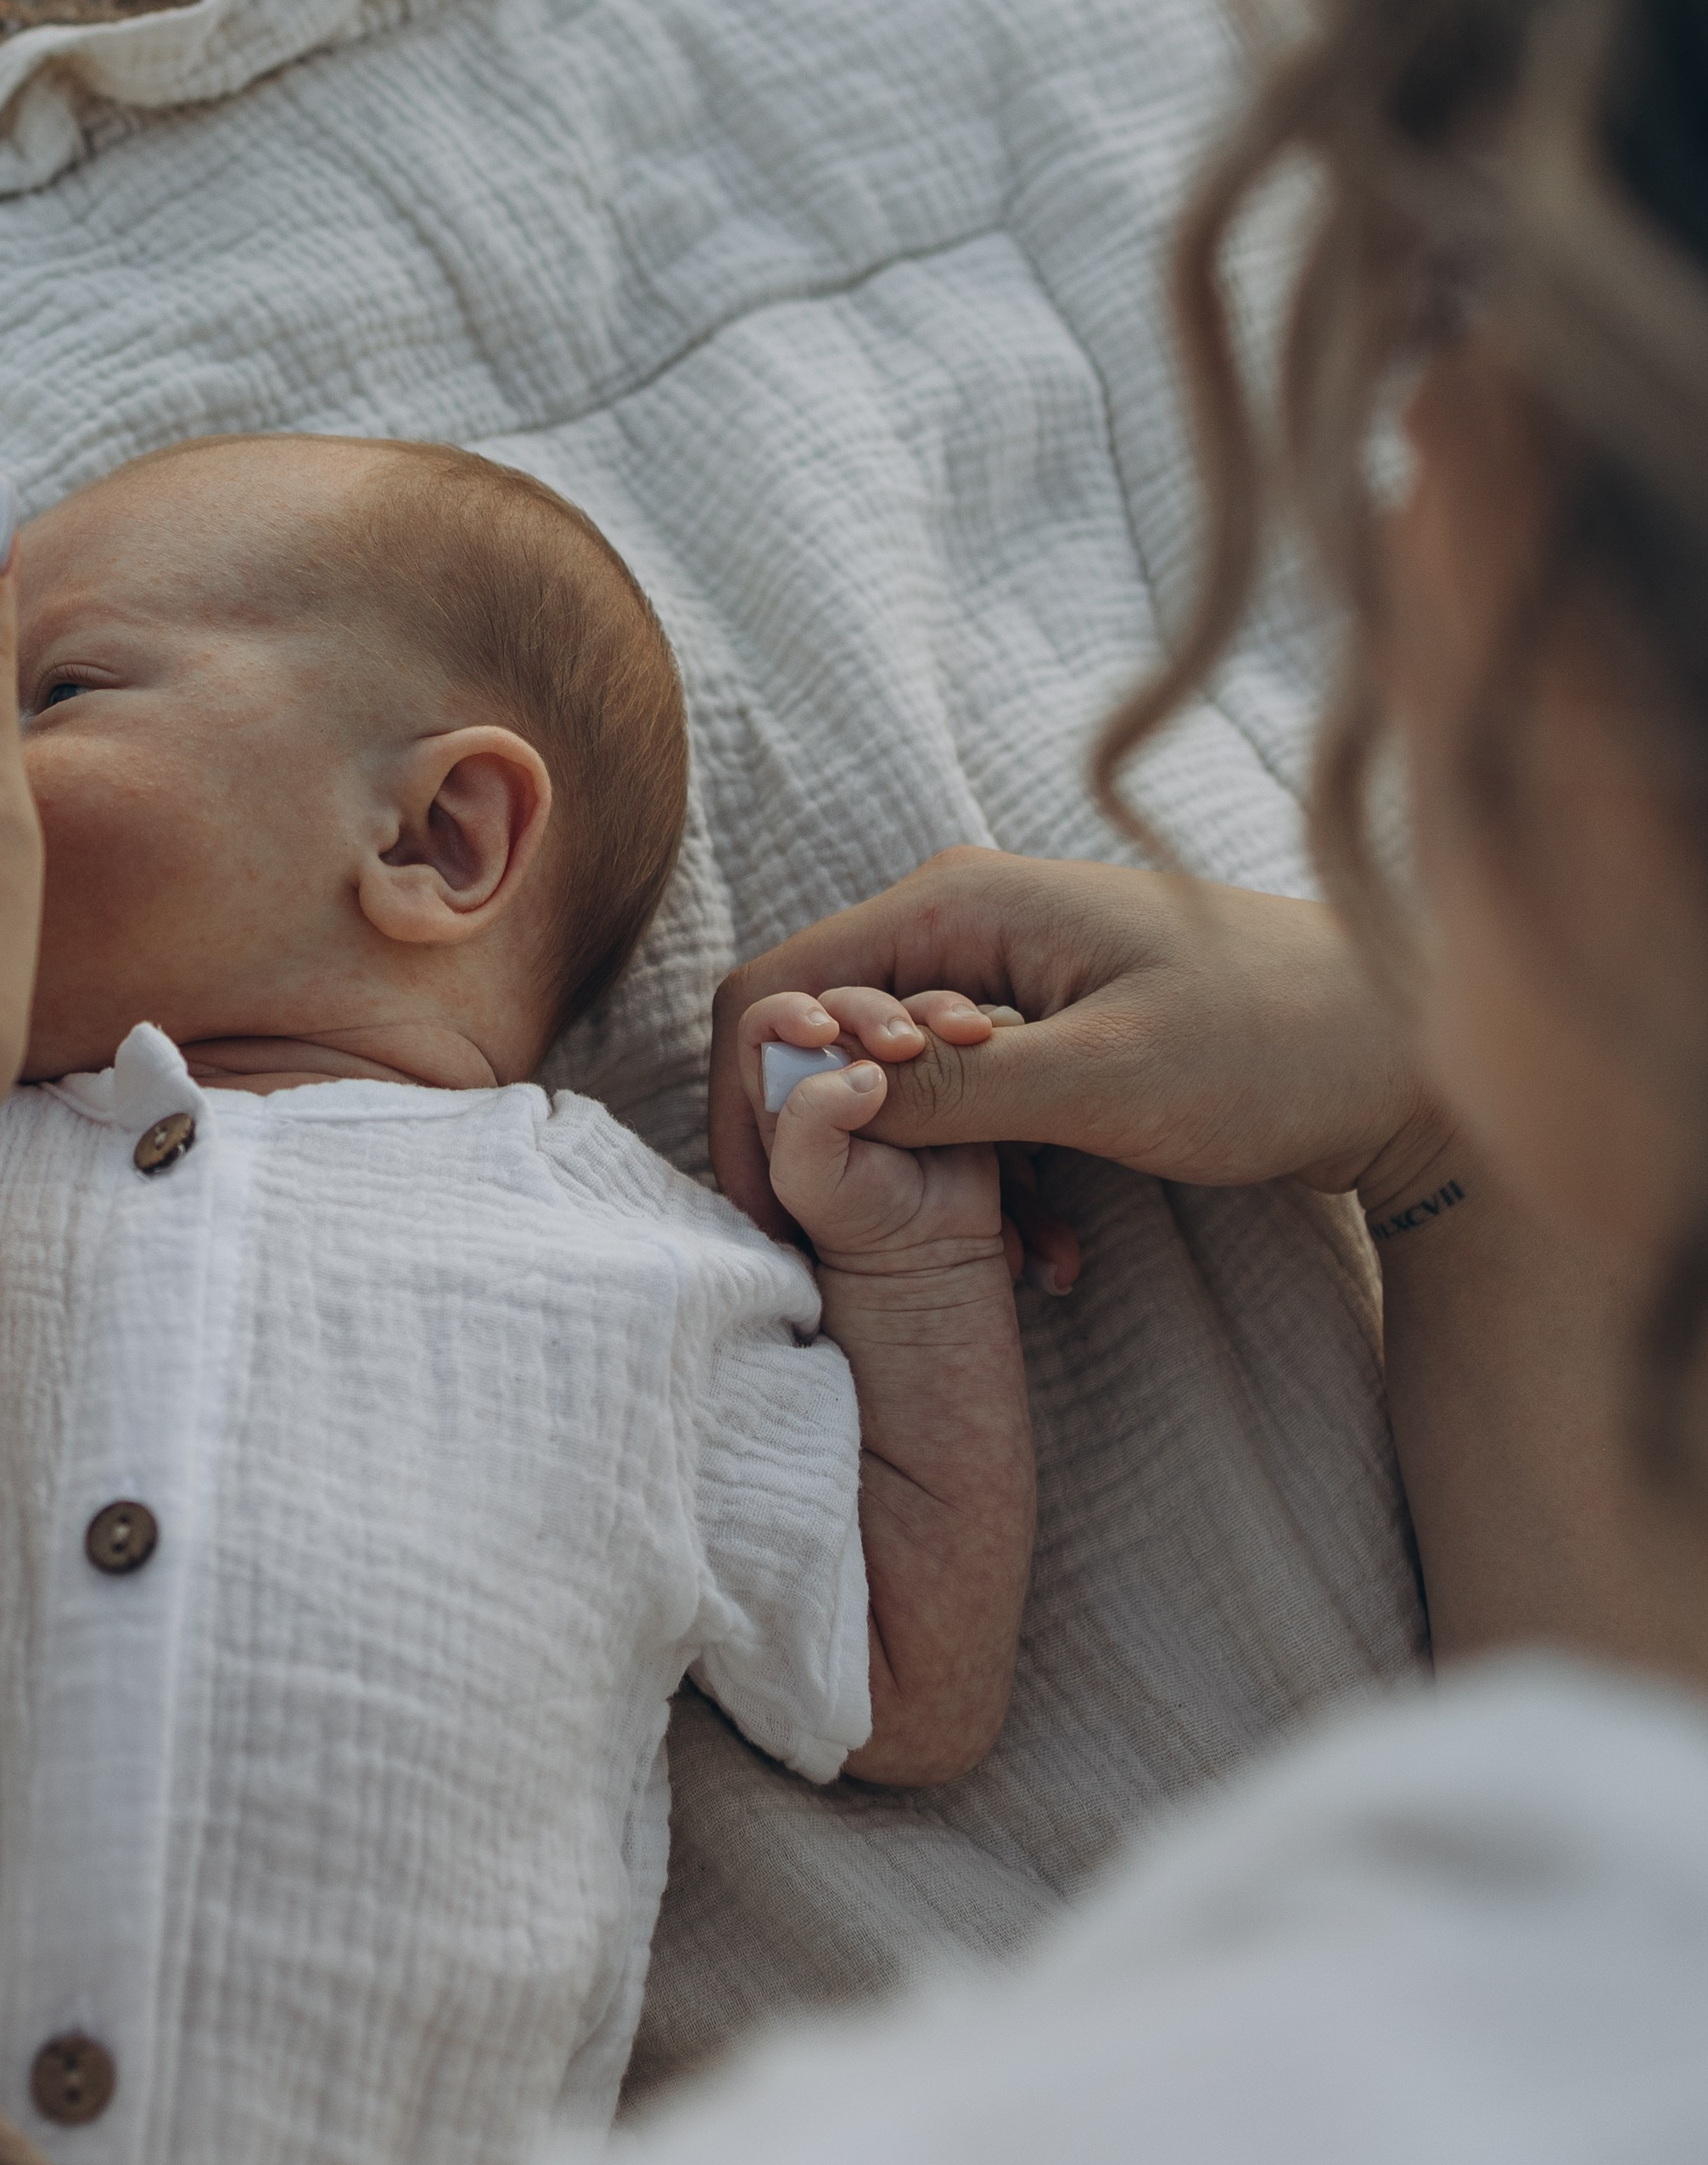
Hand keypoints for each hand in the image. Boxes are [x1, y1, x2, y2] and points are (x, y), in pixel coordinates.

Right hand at [712, 849, 1446, 1240]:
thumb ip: (953, 1094)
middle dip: (827, 1151)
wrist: (1414, 1052)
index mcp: (957, 901)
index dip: (749, 1105)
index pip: (776, 991)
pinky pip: (959, 1104)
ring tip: (1000, 1263)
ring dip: (914, 1180)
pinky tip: (1044, 1252)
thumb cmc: (1277, 1046)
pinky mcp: (1042, 1028)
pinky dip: (978, 1179)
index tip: (775, 1215)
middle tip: (861, 1256)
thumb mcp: (1106, 1080)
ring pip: (887, 1082)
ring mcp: (1002, 972)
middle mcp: (963, 918)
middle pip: (817, 1035)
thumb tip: (811, 1099)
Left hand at [737, 988, 1018, 1279]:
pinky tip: (987, 1032)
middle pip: (845, 1002)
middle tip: (903, 1044)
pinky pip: (961, 1021)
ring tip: (964, 1034)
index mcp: (788, 1085)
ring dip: (934, 1008)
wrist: (933, 1249)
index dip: (789, 1012)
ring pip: (907, 1004)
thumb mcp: (807, 1181)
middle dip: (873, 1009)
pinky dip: (977, 1017)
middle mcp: (840, 1063)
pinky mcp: (951, 1066)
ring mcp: (899, 1063)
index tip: (824, 1031)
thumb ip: (808, 1120)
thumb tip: (864, 1072)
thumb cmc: (857, 1218)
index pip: (768, 1023)